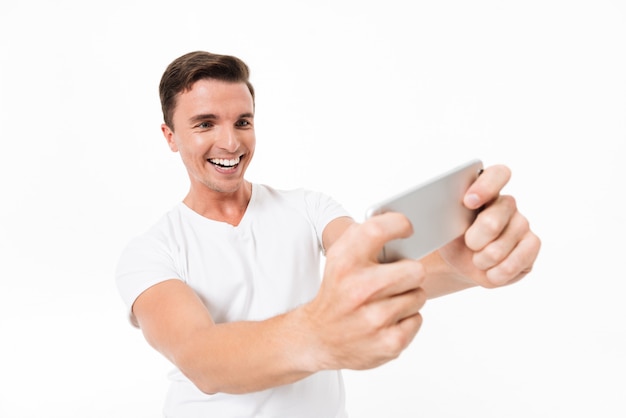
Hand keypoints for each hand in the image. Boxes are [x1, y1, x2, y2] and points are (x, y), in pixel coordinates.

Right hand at [301, 212, 426, 370]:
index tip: (407, 229)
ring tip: (385, 302)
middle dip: (409, 273)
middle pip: (416, 270)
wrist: (319, 338)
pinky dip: (406, 320)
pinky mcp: (389, 342)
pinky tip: (386, 320)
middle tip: (394, 279)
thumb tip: (400, 222)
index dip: (399, 224)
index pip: (379, 229)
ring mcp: (375, 319)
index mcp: (345, 263)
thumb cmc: (338, 291)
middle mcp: (360, 289)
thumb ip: (365, 236)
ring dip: (407, 298)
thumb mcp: (339, 259)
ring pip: (419, 296)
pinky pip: (418, 319)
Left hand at [438, 164, 540, 287]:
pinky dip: (497, 273)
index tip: (468, 202)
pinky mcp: (532, 245)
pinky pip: (516, 261)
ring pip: (500, 247)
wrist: (461, 263)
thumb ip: (444, 211)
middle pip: (493, 220)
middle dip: (474, 239)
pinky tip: (491, 271)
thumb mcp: (441, 224)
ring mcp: (522, 224)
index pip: (497, 174)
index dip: (486, 186)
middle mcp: (507, 204)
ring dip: (482, 260)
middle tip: (469, 244)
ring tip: (478, 259)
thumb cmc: (452, 238)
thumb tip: (437, 202)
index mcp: (485, 190)